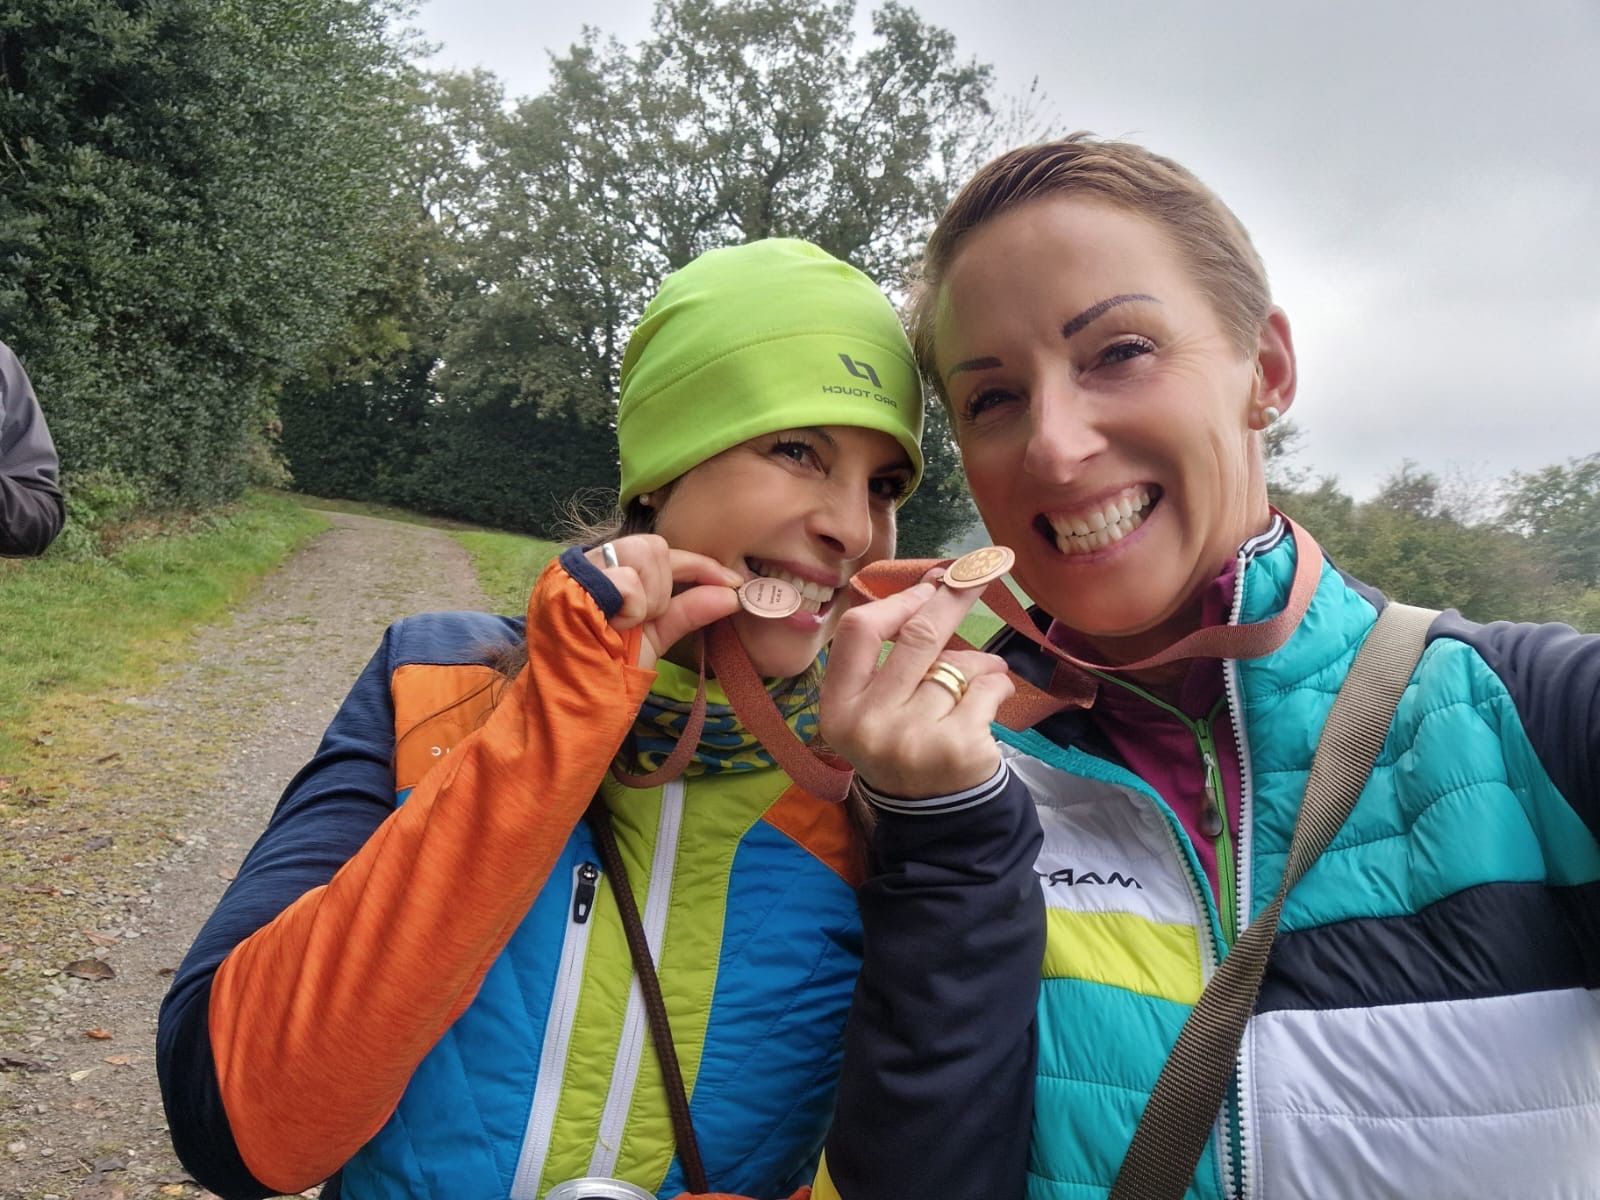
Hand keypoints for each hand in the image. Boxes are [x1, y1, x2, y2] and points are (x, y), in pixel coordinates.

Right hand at [584, 535, 743, 669]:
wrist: (577, 705)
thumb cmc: (608, 674)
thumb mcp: (654, 637)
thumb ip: (688, 610)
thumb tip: (732, 595)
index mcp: (607, 574)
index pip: (660, 552)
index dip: (700, 565)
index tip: (732, 584)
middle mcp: (590, 564)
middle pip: (654, 545)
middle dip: (665, 586)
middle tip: (648, 620)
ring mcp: (577, 570)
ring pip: (644, 553)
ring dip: (649, 598)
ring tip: (626, 626)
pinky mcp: (570, 583)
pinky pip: (628, 579)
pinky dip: (633, 609)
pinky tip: (614, 627)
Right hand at [820, 574, 1013, 799]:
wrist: (935, 820)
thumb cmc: (904, 747)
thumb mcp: (875, 709)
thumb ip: (890, 658)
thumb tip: (936, 584)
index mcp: (838, 708)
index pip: (859, 631)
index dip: (899, 601)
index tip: (930, 584)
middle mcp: (868, 724)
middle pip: (917, 637)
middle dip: (953, 596)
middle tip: (981, 570)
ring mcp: (912, 738)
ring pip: (958, 665)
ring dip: (981, 661)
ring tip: (985, 673)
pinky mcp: (957, 748)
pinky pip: (986, 689)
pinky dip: (998, 684)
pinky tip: (994, 697)